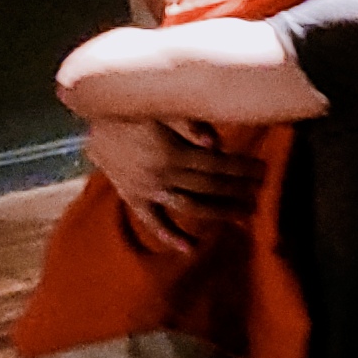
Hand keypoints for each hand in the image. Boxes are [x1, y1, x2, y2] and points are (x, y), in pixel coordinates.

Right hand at [84, 115, 264, 254]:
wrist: (95, 124)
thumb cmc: (134, 111)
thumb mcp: (160, 109)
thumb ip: (188, 124)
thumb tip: (214, 144)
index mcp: (172, 152)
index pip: (216, 164)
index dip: (241, 168)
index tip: (263, 170)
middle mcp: (162, 175)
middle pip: (209, 186)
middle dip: (237, 189)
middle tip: (261, 192)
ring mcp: (148, 190)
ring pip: (189, 206)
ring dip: (218, 212)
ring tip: (243, 216)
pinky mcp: (134, 199)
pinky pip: (153, 222)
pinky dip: (170, 236)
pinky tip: (190, 249)